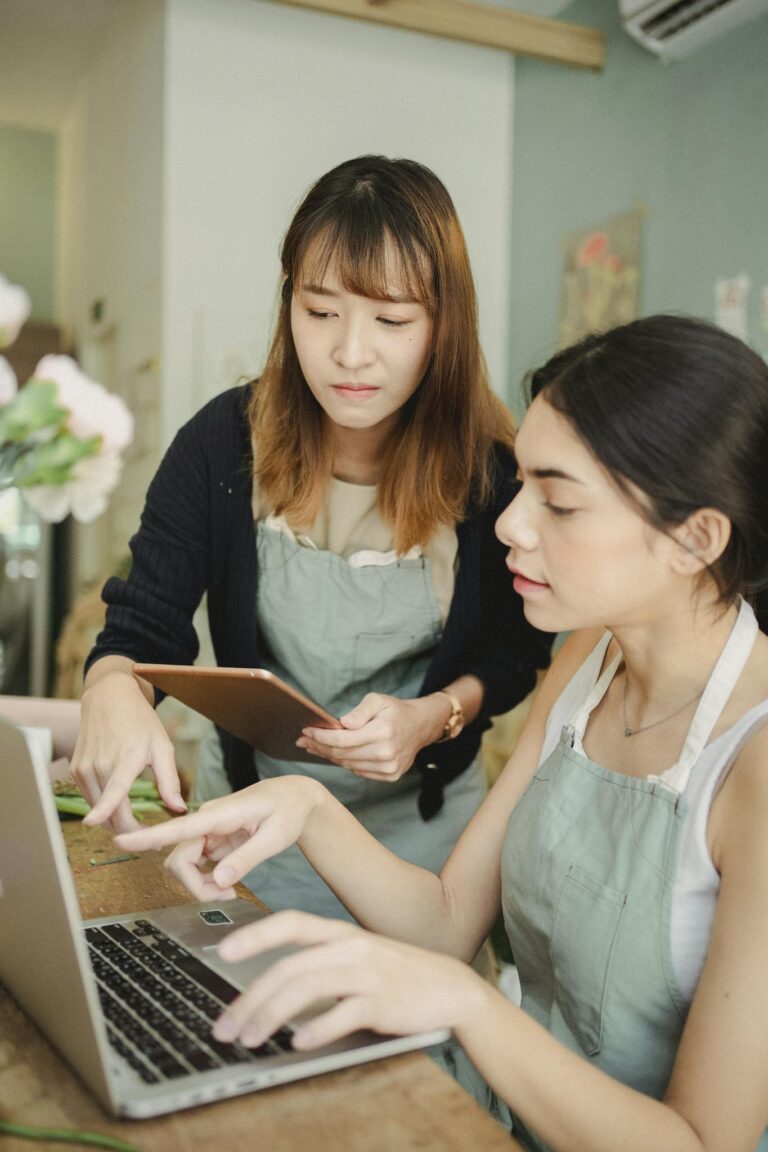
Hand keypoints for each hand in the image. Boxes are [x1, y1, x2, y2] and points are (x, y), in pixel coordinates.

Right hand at [73, 669, 183, 832]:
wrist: (109, 698)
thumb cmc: (140, 722)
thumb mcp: (162, 747)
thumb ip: (169, 780)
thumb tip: (179, 809)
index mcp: (126, 759)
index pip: (112, 789)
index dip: (102, 810)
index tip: (91, 825)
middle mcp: (100, 764)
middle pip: (109, 813)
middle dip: (128, 829)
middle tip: (149, 834)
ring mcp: (84, 767)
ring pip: (97, 810)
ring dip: (114, 820)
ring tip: (136, 821)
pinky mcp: (75, 769)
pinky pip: (90, 798)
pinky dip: (103, 807)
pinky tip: (118, 804)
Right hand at [114, 776, 324, 899]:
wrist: (295, 797)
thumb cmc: (288, 810)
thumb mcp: (276, 836)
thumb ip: (247, 857)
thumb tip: (219, 878)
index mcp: (220, 814)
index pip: (178, 827)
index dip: (148, 836)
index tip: (120, 839)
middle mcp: (207, 821)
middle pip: (178, 860)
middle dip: (195, 885)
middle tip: (228, 895)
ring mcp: (207, 831)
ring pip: (185, 866)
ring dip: (202, 885)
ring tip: (231, 890)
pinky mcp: (211, 839)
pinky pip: (197, 866)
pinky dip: (208, 881)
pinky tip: (229, 883)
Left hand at [209, 910, 488, 1049]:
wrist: (452, 988)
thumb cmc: (399, 976)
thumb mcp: (358, 958)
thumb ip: (320, 965)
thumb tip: (271, 989)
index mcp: (341, 934)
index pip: (291, 923)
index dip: (256, 934)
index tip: (223, 950)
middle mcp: (351, 947)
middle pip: (289, 967)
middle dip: (250, 998)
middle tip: (225, 1026)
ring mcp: (368, 973)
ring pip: (308, 988)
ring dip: (272, 1015)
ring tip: (251, 1039)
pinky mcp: (383, 1002)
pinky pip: (344, 1013)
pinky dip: (318, 1028)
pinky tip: (298, 1042)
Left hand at [296, 693, 448, 780]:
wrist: (420, 727)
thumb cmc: (395, 711)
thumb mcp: (378, 700)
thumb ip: (360, 711)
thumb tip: (342, 723)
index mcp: (382, 732)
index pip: (342, 739)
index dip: (321, 736)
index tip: (306, 731)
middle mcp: (385, 753)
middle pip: (342, 754)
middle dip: (319, 746)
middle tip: (303, 741)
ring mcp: (388, 768)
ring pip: (348, 765)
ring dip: (329, 756)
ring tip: (315, 747)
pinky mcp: (389, 775)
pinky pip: (359, 772)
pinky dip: (345, 763)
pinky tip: (336, 754)